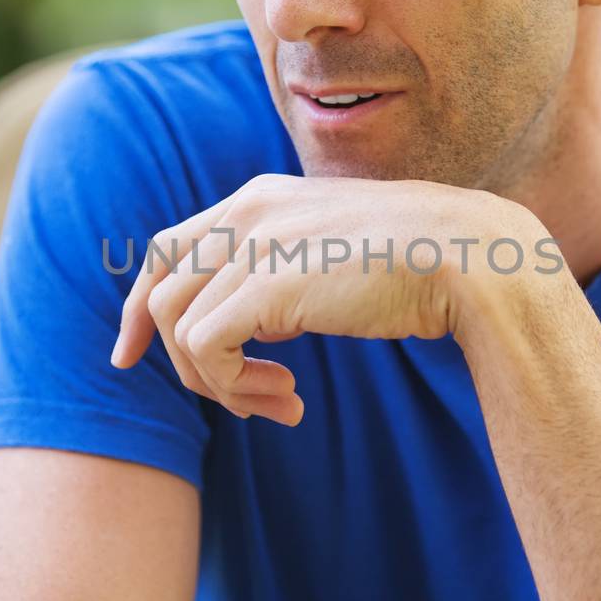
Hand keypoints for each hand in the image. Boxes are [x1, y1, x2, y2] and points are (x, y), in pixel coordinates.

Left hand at [110, 173, 544, 423]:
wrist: (469, 259)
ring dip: (219, 383)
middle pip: (160, 289)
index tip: (131, 354)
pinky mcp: (266, 287)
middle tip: (229, 398)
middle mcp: (247, 212)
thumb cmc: (419, 264)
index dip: (140, 303)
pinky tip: (289, 398)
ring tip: (278, 401)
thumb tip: (259, 320)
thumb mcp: (335, 254)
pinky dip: (234, 387)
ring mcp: (254, 245)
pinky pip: (205, 349)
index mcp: (260, 198)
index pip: (169, 248)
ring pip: (178, 328)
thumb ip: (288, 270)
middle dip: (171, 354)